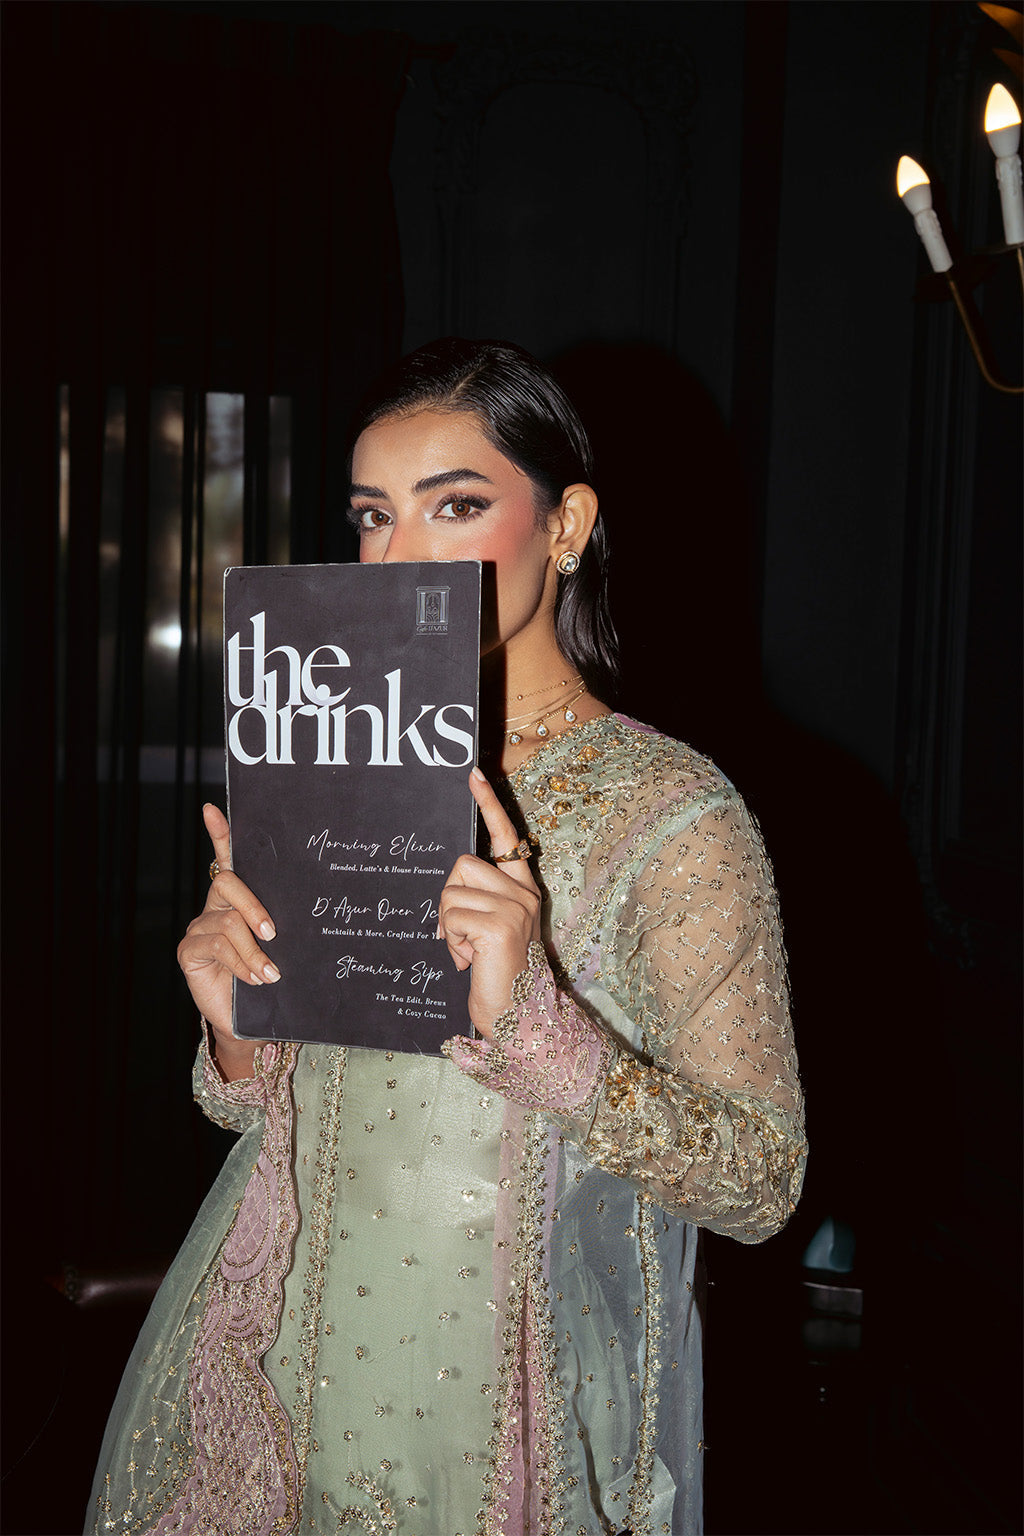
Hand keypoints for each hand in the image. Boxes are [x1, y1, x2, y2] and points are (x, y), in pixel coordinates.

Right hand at [176, 804, 278, 1078]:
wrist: (255, 1021)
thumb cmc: (276, 978)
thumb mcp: (285, 945)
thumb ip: (284, 921)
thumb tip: (314, 902)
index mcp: (240, 898)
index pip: (228, 858)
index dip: (222, 834)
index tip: (214, 809)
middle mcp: (216, 906)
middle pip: (228, 883)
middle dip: (254, 906)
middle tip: (274, 933)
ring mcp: (200, 927)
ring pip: (227, 921)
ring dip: (254, 950)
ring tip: (271, 974)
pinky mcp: (190, 950)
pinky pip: (217, 945)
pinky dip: (241, 963)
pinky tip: (256, 979)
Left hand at [438, 767, 540, 1037]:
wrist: (516, 1018)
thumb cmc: (495, 975)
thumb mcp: (489, 930)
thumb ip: (478, 900)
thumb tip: (450, 885)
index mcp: (522, 889)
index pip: (506, 837)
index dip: (489, 804)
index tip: (472, 774)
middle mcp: (523, 893)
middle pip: (461, 865)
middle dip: (449, 900)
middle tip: (461, 935)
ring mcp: (514, 908)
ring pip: (450, 893)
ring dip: (447, 926)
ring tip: (467, 952)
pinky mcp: (499, 926)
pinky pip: (451, 916)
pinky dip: (449, 941)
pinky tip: (467, 961)